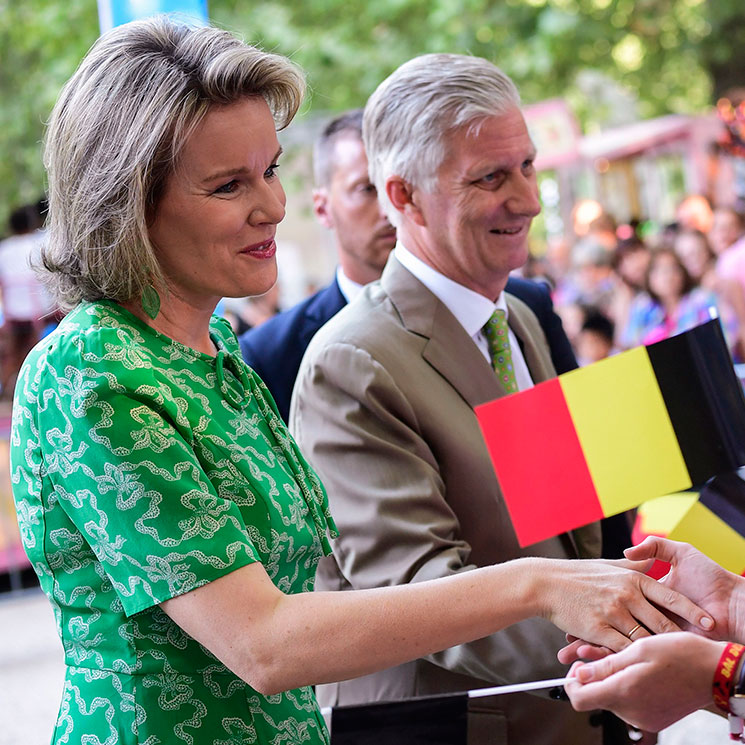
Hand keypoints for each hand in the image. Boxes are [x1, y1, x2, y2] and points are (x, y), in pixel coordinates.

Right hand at [557, 536, 742, 663]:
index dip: (692, 611)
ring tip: (672, 662)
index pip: (670, 596)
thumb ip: (632, 565)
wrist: (545, 584)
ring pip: (645, 639)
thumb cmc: (576, 575)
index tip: (709, 622)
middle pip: (662, 621)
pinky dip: (633, 658)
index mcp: (631, 578)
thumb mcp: (607, 565)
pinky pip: (622, 649)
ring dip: (658, 651)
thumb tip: (651, 559)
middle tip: (695, 648)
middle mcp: (625, 594)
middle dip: (680, 636)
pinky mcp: (597, 629)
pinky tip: (640, 666)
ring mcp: (612, 612)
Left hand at [565, 632, 724, 731]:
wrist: (716, 672)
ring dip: (610, 678)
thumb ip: (606, 665)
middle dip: (592, 675)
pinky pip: (629, 703)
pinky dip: (625, 686)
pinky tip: (635, 669)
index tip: (577, 665)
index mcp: (625, 691)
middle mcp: (633, 711)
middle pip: (595, 697)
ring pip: (611, 698)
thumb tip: (578, 674)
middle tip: (598, 652)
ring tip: (621, 657)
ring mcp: (644, 717)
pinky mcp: (654, 717)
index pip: (579, 699)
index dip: (571, 682)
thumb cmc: (681, 653)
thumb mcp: (640, 650)